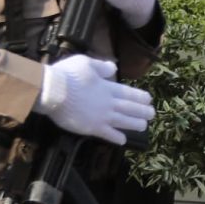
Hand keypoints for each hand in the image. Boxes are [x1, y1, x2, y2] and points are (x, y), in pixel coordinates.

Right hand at [33, 55, 152, 143]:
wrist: (52, 91)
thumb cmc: (67, 75)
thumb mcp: (86, 63)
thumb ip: (101, 67)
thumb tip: (113, 68)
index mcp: (107, 87)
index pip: (128, 93)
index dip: (140, 97)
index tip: (149, 100)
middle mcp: (108, 103)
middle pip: (129, 108)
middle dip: (142, 111)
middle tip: (152, 114)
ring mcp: (101, 116)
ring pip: (123, 122)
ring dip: (135, 124)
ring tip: (144, 126)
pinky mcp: (91, 128)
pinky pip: (108, 134)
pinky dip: (116, 137)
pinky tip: (123, 140)